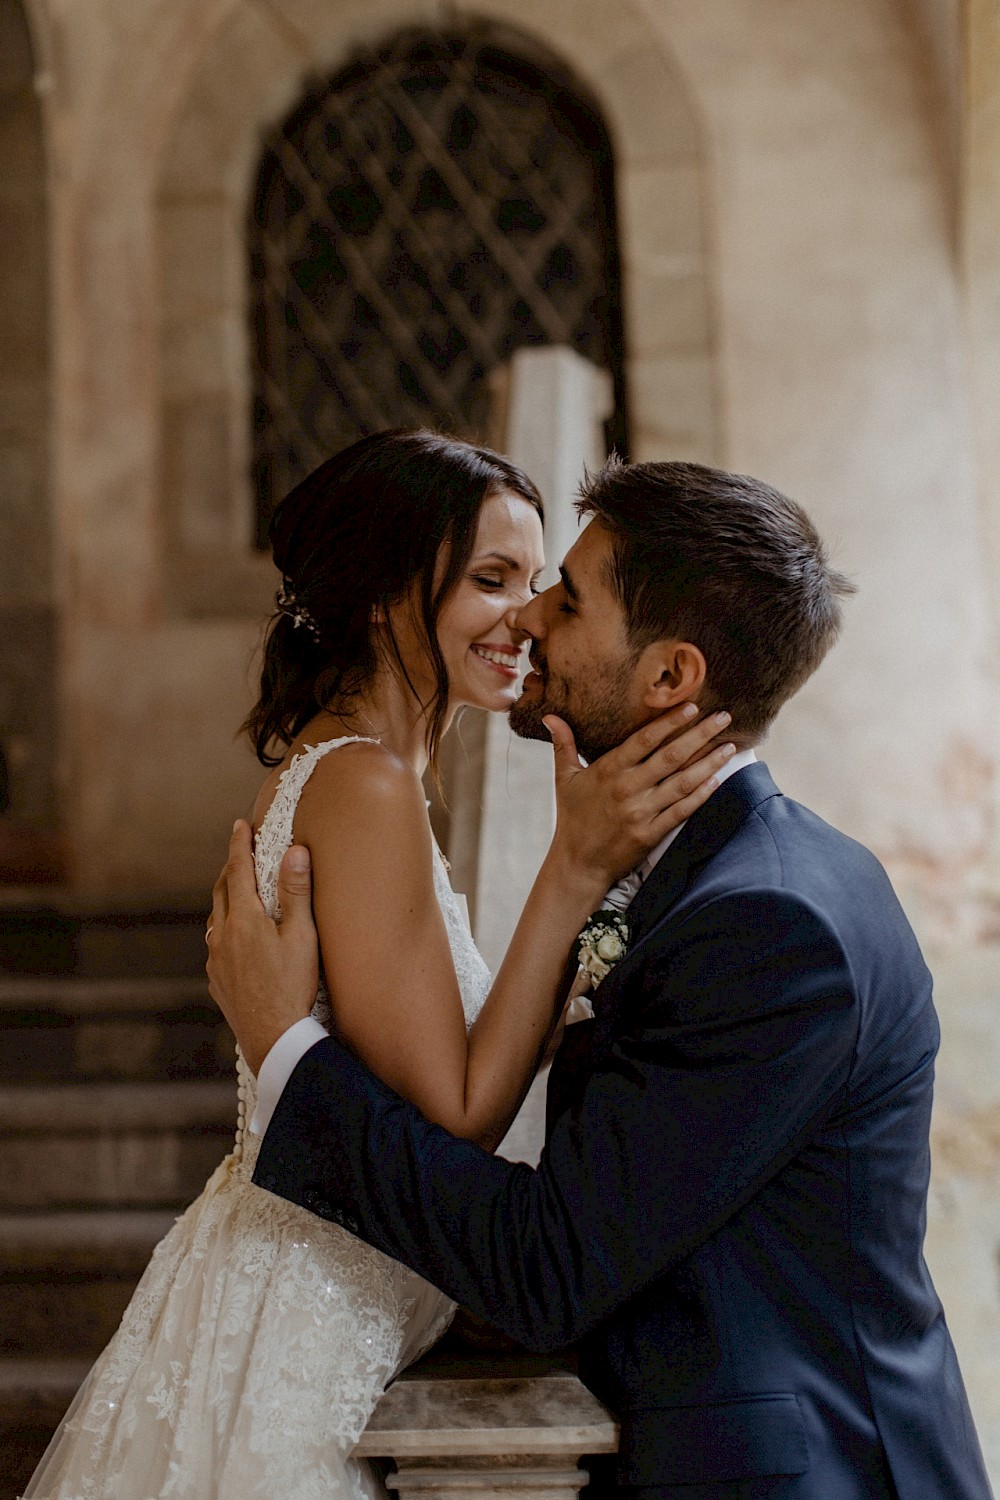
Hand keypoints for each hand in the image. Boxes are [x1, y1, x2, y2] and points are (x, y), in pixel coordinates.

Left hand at [206, 820, 319, 1074]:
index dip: (239, 844)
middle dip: (232, 867)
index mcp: (243, 919)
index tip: (240, 824)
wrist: (273, 1038)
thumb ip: (296, 892)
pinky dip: (224, 927)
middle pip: (222, 890)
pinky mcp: (216, 980)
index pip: (239, 870)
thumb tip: (295, 851)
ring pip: (216, 917)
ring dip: (226, 898)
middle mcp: (222, 935)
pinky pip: (215, 943)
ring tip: (238, 890)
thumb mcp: (302, 937)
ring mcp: (216, 959)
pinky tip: (235, 936)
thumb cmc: (293, 987)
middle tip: (241, 852)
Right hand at [546, 705, 734, 889]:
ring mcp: (640, 812)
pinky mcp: (650, 834)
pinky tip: (718, 780)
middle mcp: (627, 788)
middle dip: (699, 735)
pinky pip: (681, 811)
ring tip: (729, 746)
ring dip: (708, 763)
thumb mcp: (564, 779)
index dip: (669, 722)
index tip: (692, 706)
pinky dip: (700, 795)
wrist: (577, 863)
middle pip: (670, 756)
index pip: (644, 740)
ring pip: (681, 782)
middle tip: (723, 717)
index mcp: (608, 770)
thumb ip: (563, 745)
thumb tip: (550, 716)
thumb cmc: (572, 817)